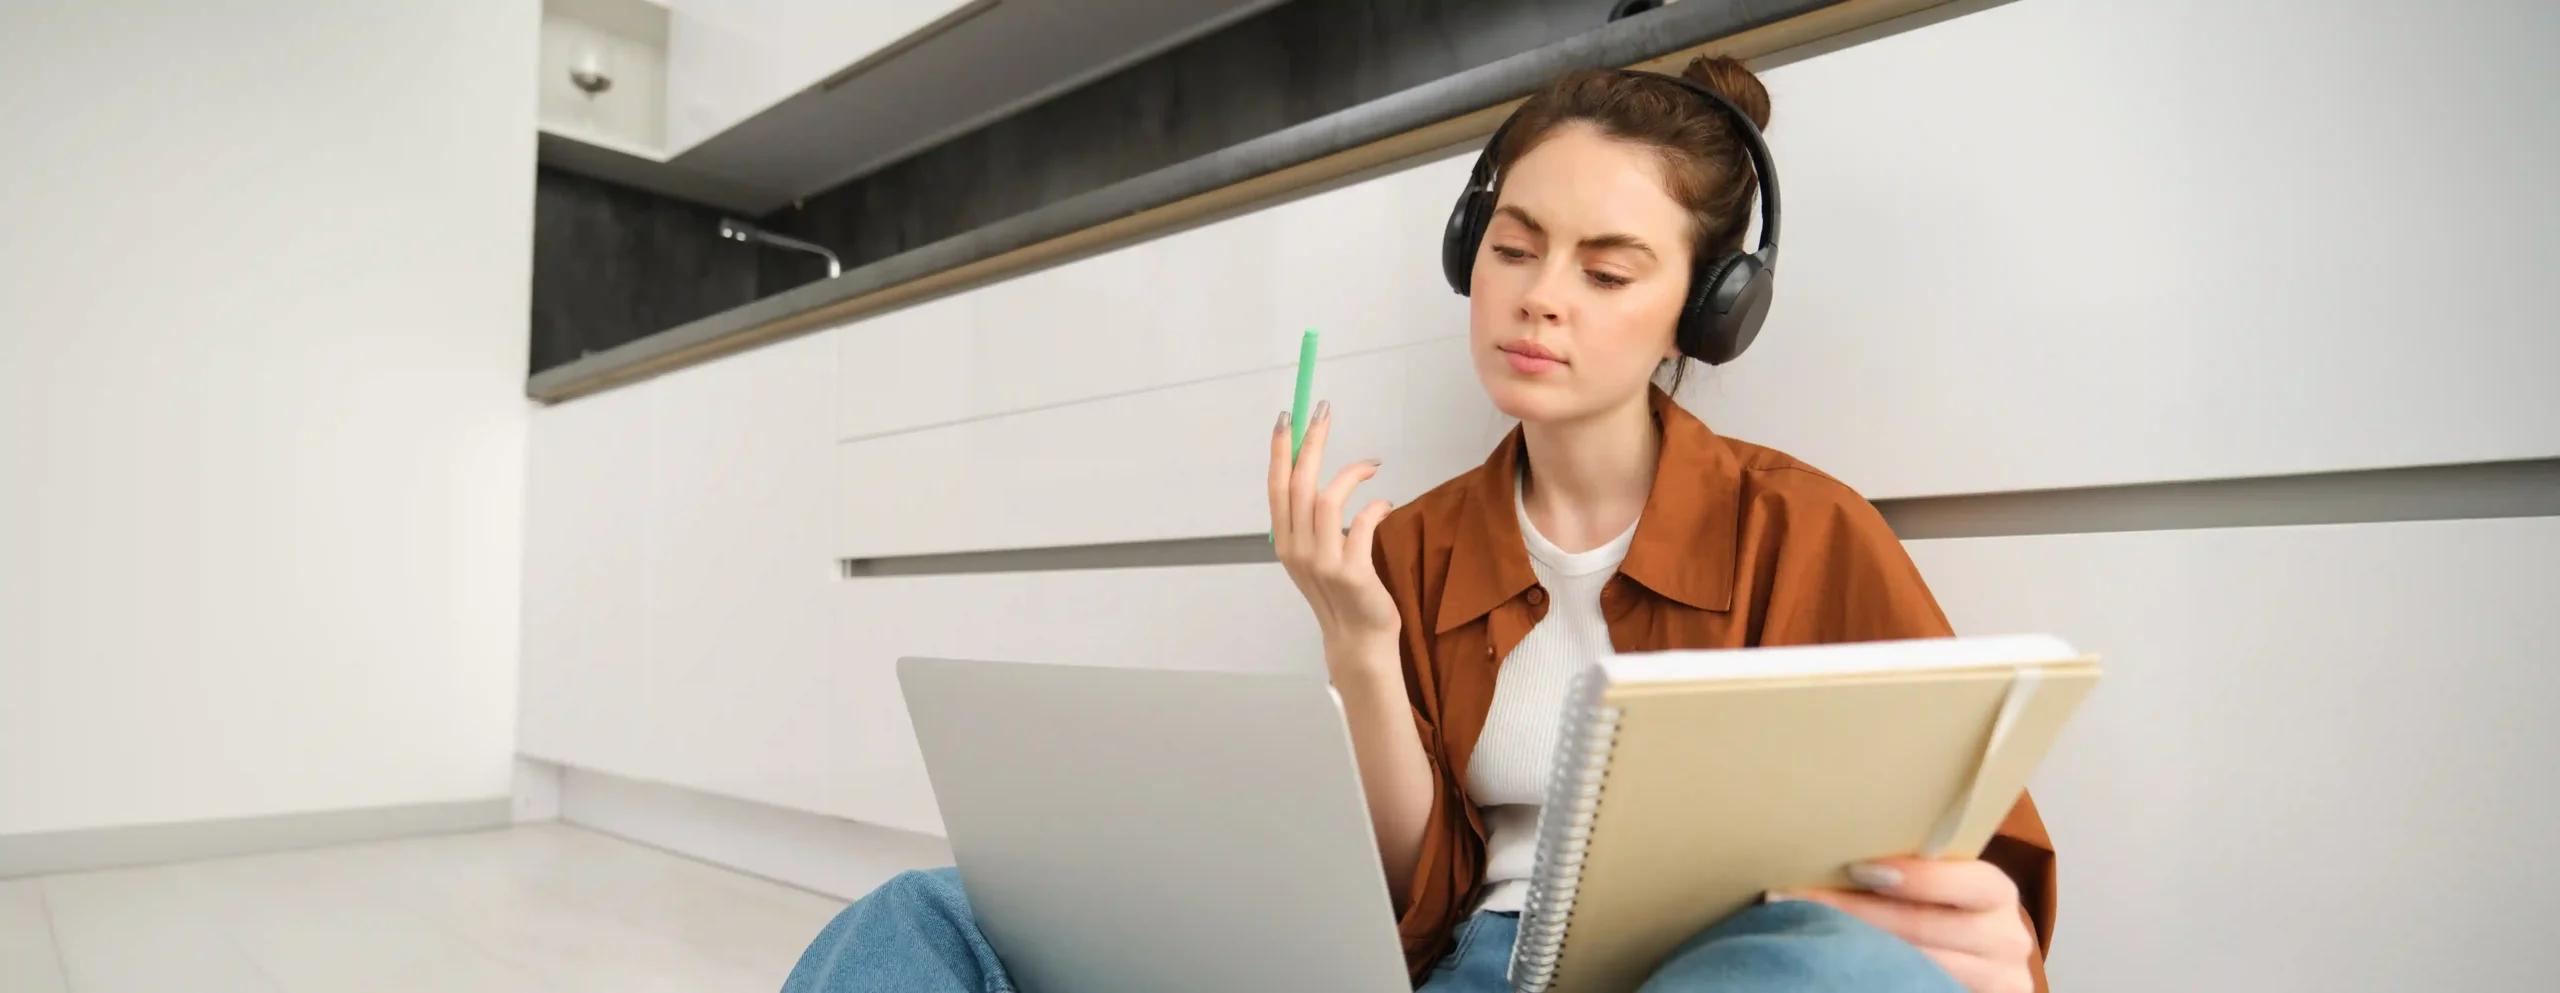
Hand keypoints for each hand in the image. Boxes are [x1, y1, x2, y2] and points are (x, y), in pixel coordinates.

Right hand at [1267, 400, 1399, 667]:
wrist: (1358, 639)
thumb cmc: (1342, 592)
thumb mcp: (1315, 555)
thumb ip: (1310, 523)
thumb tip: (1316, 477)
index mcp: (1285, 542)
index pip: (1276, 485)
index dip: (1280, 449)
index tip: (1287, 416)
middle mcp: (1296, 550)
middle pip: (1299, 483)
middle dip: (1311, 442)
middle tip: (1324, 411)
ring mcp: (1321, 562)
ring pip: (1326, 499)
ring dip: (1351, 473)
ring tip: (1371, 464)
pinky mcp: (1351, 571)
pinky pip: (1362, 523)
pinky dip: (1376, 506)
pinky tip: (1385, 503)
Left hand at [1778, 859, 2036, 992]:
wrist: (1983, 961)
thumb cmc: (1950, 910)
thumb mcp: (1949, 887)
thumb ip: (1917, 868)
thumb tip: (1833, 836)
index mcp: (1997, 893)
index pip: (1964, 881)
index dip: (1915, 876)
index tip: (1854, 867)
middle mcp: (2006, 938)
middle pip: (1922, 926)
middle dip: (1853, 910)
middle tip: (1789, 896)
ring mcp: (1996, 980)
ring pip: (1914, 966)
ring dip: (1850, 948)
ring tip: (1798, 930)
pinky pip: (1918, 989)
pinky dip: (1873, 978)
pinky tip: (1833, 967)